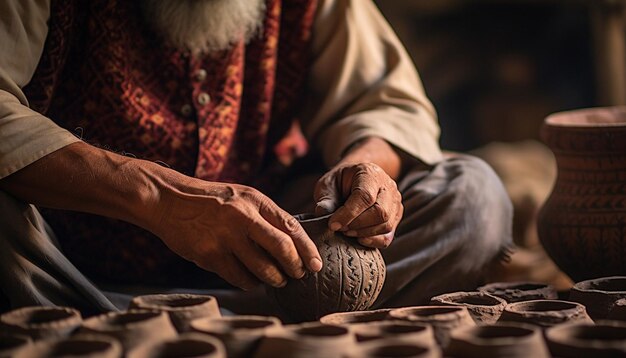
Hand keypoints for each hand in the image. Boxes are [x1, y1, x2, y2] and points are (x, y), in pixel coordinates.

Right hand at [150, 180, 321, 289]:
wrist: (169, 200)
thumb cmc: (213, 200)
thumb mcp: (243, 197)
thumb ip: (267, 215)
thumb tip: (295, 242)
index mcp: (255, 201)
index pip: (291, 227)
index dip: (307, 249)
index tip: (316, 265)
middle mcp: (242, 218)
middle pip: (281, 249)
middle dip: (295, 267)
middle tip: (299, 275)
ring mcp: (225, 238)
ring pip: (262, 269)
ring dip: (275, 279)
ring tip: (278, 280)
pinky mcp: (210, 256)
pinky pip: (240, 278)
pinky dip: (251, 283)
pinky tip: (253, 281)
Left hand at [314, 162, 402, 248]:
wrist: (355, 179)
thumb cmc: (340, 182)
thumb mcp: (328, 184)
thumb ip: (326, 198)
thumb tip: (323, 214)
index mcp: (370, 173)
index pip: (365, 196)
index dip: (348, 214)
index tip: (333, 224)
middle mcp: (388, 187)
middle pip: (380, 212)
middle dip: (357, 225)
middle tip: (339, 229)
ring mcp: (395, 202)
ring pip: (386, 225)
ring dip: (363, 233)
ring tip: (346, 231)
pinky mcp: (396, 217)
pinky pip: (388, 235)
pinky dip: (373, 241)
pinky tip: (359, 238)